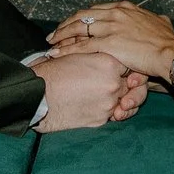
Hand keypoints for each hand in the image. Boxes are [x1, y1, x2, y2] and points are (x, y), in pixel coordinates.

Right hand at [33, 51, 148, 130]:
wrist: (37, 95)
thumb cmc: (54, 71)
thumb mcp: (78, 54)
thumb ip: (98, 54)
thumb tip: (109, 54)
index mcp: (109, 62)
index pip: (131, 63)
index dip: (130, 66)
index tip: (128, 68)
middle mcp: (114, 83)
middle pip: (135, 83)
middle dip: (132, 84)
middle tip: (130, 83)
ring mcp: (109, 103)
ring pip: (128, 101)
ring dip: (126, 99)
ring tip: (118, 97)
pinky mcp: (102, 119)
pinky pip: (116, 114)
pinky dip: (114, 111)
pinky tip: (107, 107)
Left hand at [48, 2, 173, 83]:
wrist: (171, 53)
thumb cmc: (168, 42)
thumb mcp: (161, 23)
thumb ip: (154, 20)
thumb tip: (159, 19)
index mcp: (125, 8)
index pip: (95, 9)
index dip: (82, 17)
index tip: (74, 23)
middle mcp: (115, 13)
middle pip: (82, 16)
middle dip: (66, 24)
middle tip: (56, 32)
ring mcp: (110, 27)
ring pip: (78, 29)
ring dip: (62, 35)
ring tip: (51, 42)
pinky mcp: (108, 43)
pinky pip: (81, 46)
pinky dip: (66, 49)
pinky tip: (56, 53)